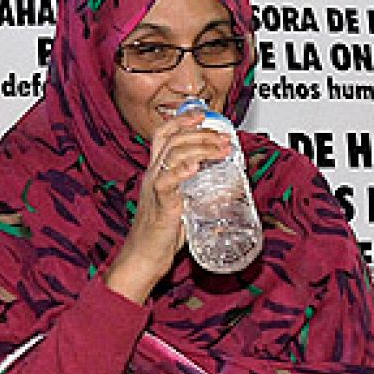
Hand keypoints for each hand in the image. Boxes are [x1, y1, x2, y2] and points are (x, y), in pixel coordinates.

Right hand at [103, 110, 230, 303]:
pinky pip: (166, 182)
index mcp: (157, 172)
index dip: (181, 121)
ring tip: (221, 150)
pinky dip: (182, 171)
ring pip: (173, 155)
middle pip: (172, 139)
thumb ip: (200, 194)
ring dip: (200, 148)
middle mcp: (153, 175)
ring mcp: (155, 188)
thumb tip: (230, 189)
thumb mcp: (184, 206)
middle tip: (223, 138)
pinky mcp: (159, 205)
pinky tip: (195, 167)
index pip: (163, 135)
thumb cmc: (162, 235)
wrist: (143, 258)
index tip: (202, 114)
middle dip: (201, 133)